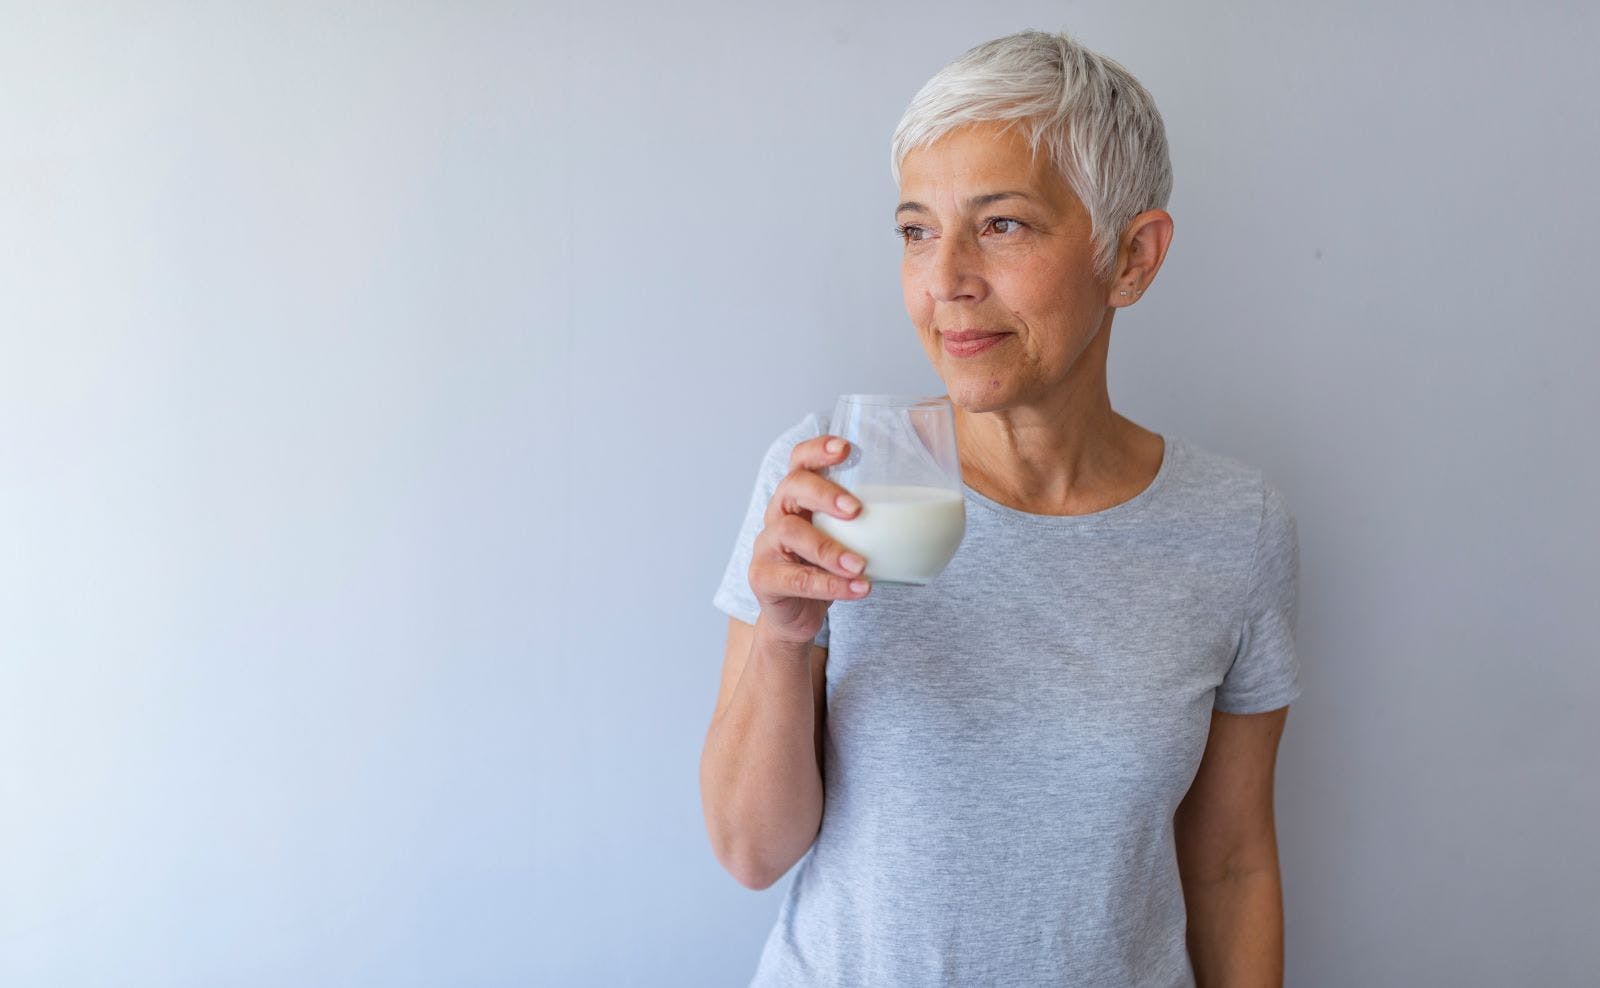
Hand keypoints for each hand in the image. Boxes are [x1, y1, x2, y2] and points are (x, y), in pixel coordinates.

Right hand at [748, 435, 870, 644]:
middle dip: (823, 494)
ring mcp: (766, 546)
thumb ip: (876, 522)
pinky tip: (858, 588)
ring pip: (790, 534)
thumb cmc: (827, 569)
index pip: (800, 461)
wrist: (797, 615)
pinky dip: (830, 585)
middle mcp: (778, 514)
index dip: (817, 450)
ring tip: (860, 565)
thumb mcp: (849, 540)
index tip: (845, 448)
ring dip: (829, 548)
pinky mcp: (764, 578)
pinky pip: (795, 578)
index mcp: (799, 498)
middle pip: (791, 488)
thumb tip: (945, 507)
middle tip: (855, 509)